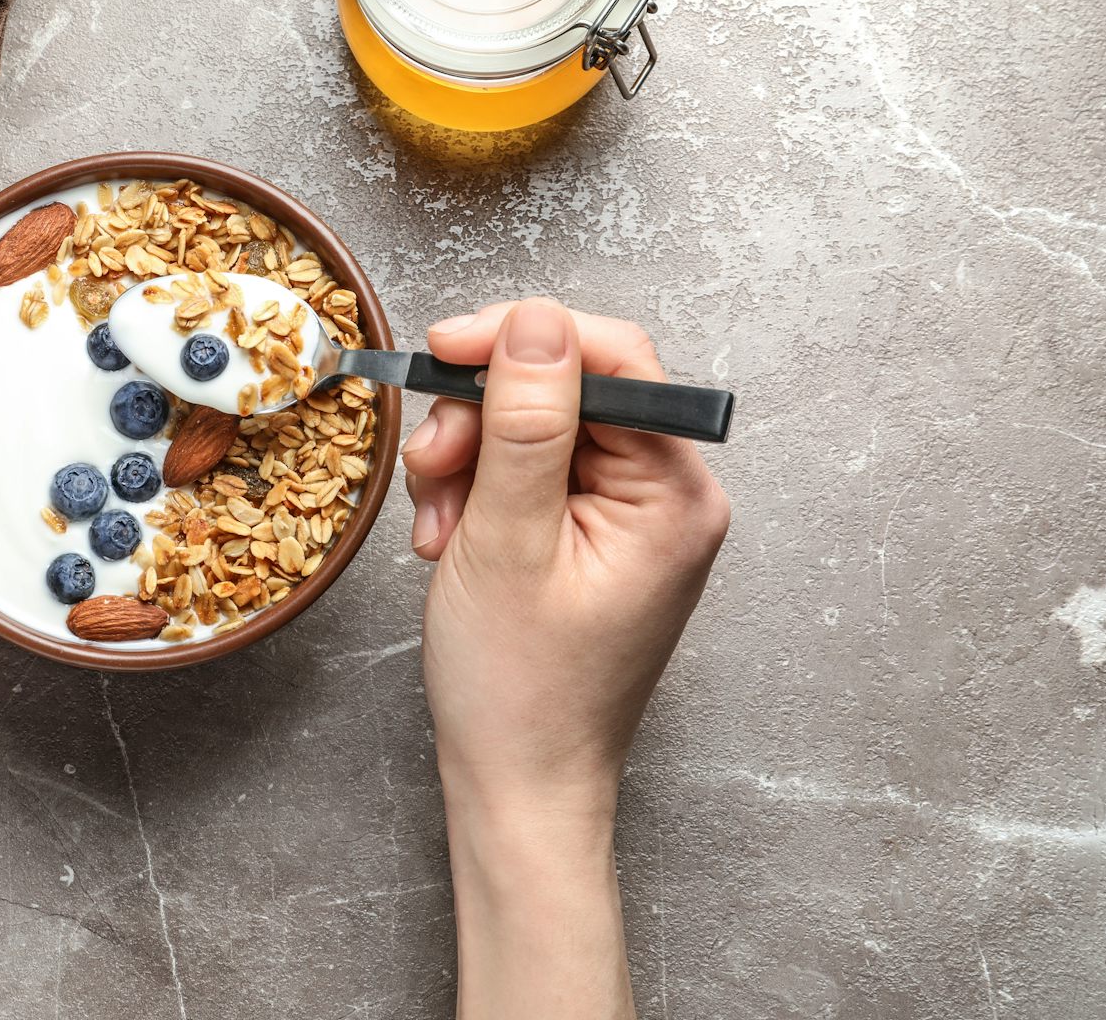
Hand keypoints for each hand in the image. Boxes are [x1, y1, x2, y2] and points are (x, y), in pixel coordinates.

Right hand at [402, 297, 728, 1018]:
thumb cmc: (520, 688)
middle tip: (432, 466)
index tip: (444, 348)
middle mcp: (666, 495)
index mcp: (673, 492)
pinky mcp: (592, 536)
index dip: (521, 339)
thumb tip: (537, 321)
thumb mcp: (508, 539)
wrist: (517, 784)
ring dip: (469, 461)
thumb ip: (527, 423)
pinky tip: (450, 540)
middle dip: (482, 419)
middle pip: (566, 392)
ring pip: (535, 430)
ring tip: (439, 526)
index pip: (612, 359)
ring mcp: (630, 517)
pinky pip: (530, 474)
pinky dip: (478, 493)